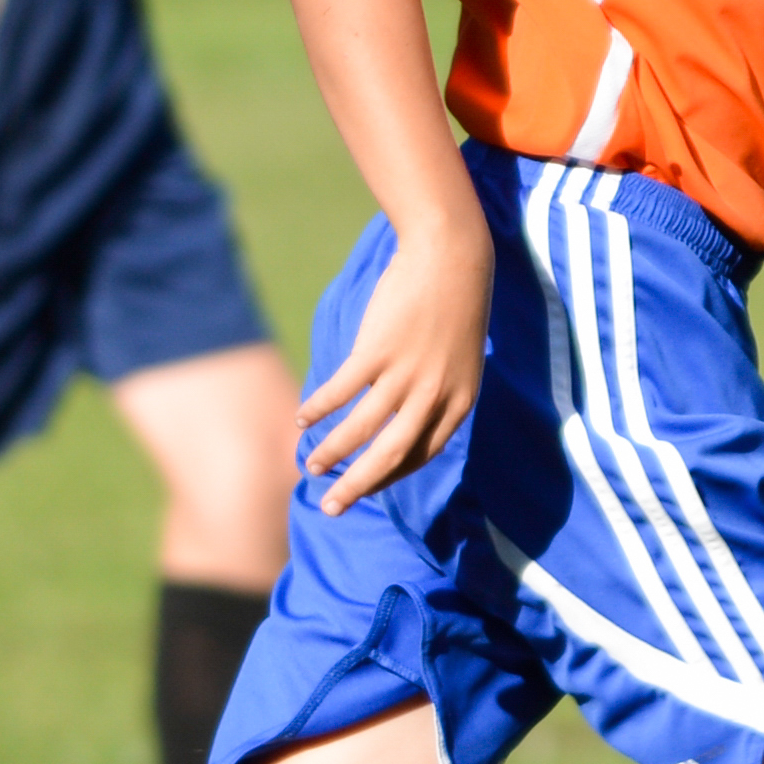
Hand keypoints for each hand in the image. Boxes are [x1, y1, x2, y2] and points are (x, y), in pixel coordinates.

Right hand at [298, 223, 490, 509]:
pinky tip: (304, 417)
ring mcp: (406, 375)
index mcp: (458, 403)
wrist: (451, 257)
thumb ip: (438, 394)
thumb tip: (406, 419)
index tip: (363, 488)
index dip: (387, 476)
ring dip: (331, 450)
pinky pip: (341, 391)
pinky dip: (319, 408)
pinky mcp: (378, 351)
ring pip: (360, 428)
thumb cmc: (452, 307)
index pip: (419, 455)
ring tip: (308, 462)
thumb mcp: (458, 360)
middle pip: (389, 456)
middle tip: (330, 507)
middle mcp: (434, 396)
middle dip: (356, 485)